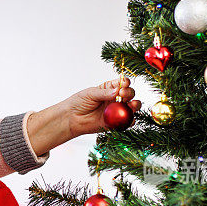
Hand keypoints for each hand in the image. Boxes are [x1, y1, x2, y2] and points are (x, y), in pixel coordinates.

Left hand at [26, 77, 141, 154]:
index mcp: (109, 88)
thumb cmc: (79, 103)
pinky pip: (127, 122)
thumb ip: (104, 93)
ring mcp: (116, 111)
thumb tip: (117, 91)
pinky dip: (131, 120)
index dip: (126, 83)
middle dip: (129, 93)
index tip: (124, 84)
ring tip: (131, 105)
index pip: (122, 83)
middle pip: (129, 94)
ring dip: (135, 105)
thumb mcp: (91, 94)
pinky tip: (130, 118)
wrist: (72, 118)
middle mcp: (115, 99)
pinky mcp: (115, 122)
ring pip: (131, 107)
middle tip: (122, 94)